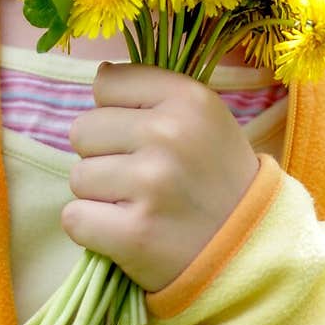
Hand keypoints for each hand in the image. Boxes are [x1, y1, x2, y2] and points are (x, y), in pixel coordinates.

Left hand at [63, 62, 259, 291]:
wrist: (250, 249)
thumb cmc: (216, 179)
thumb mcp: (204, 118)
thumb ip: (154, 91)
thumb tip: (100, 75)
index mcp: (188, 99)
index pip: (106, 84)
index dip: (116, 112)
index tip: (143, 137)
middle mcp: (169, 134)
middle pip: (82, 130)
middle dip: (103, 156)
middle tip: (141, 178)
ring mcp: (151, 184)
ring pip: (78, 177)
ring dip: (100, 196)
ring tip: (140, 205)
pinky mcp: (133, 233)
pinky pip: (74, 218)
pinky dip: (93, 229)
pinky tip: (128, 231)